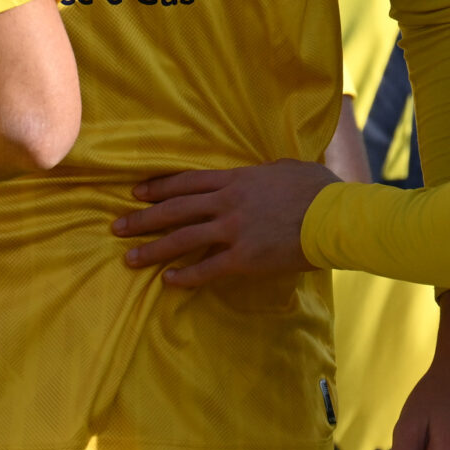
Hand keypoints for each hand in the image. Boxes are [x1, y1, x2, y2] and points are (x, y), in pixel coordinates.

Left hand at [111, 159, 335, 285]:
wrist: (333, 216)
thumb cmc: (316, 188)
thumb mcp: (284, 167)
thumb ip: (262, 171)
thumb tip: (260, 173)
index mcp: (234, 180)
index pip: (186, 183)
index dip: (158, 188)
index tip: (136, 193)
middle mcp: (226, 203)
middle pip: (174, 210)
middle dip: (143, 219)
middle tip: (117, 227)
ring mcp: (232, 231)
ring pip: (182, 239)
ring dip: (153, 250)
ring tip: (130, 258)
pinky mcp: (243, 258)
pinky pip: (207, 268)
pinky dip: (185, 275)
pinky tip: (168, 281)